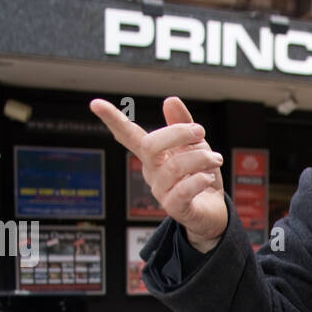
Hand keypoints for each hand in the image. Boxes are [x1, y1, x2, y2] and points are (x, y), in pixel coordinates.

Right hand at [89, 96, 226, 248]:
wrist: (214, 212)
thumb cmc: (201, 177)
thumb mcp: (195, 146)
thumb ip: (183, 124)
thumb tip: (170, 100)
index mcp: (153, 155)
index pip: (129, 136)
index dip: (114, 120)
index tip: (96, 104)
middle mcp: (152, 172)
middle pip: (150, 145)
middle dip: (178, 132)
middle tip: (200, 132)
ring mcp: (161, 191)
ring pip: (174, 166)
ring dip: (201, 157)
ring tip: (215, 159)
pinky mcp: (175, 208)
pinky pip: (183, 190)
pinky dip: (200, 179)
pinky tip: (207, 177)